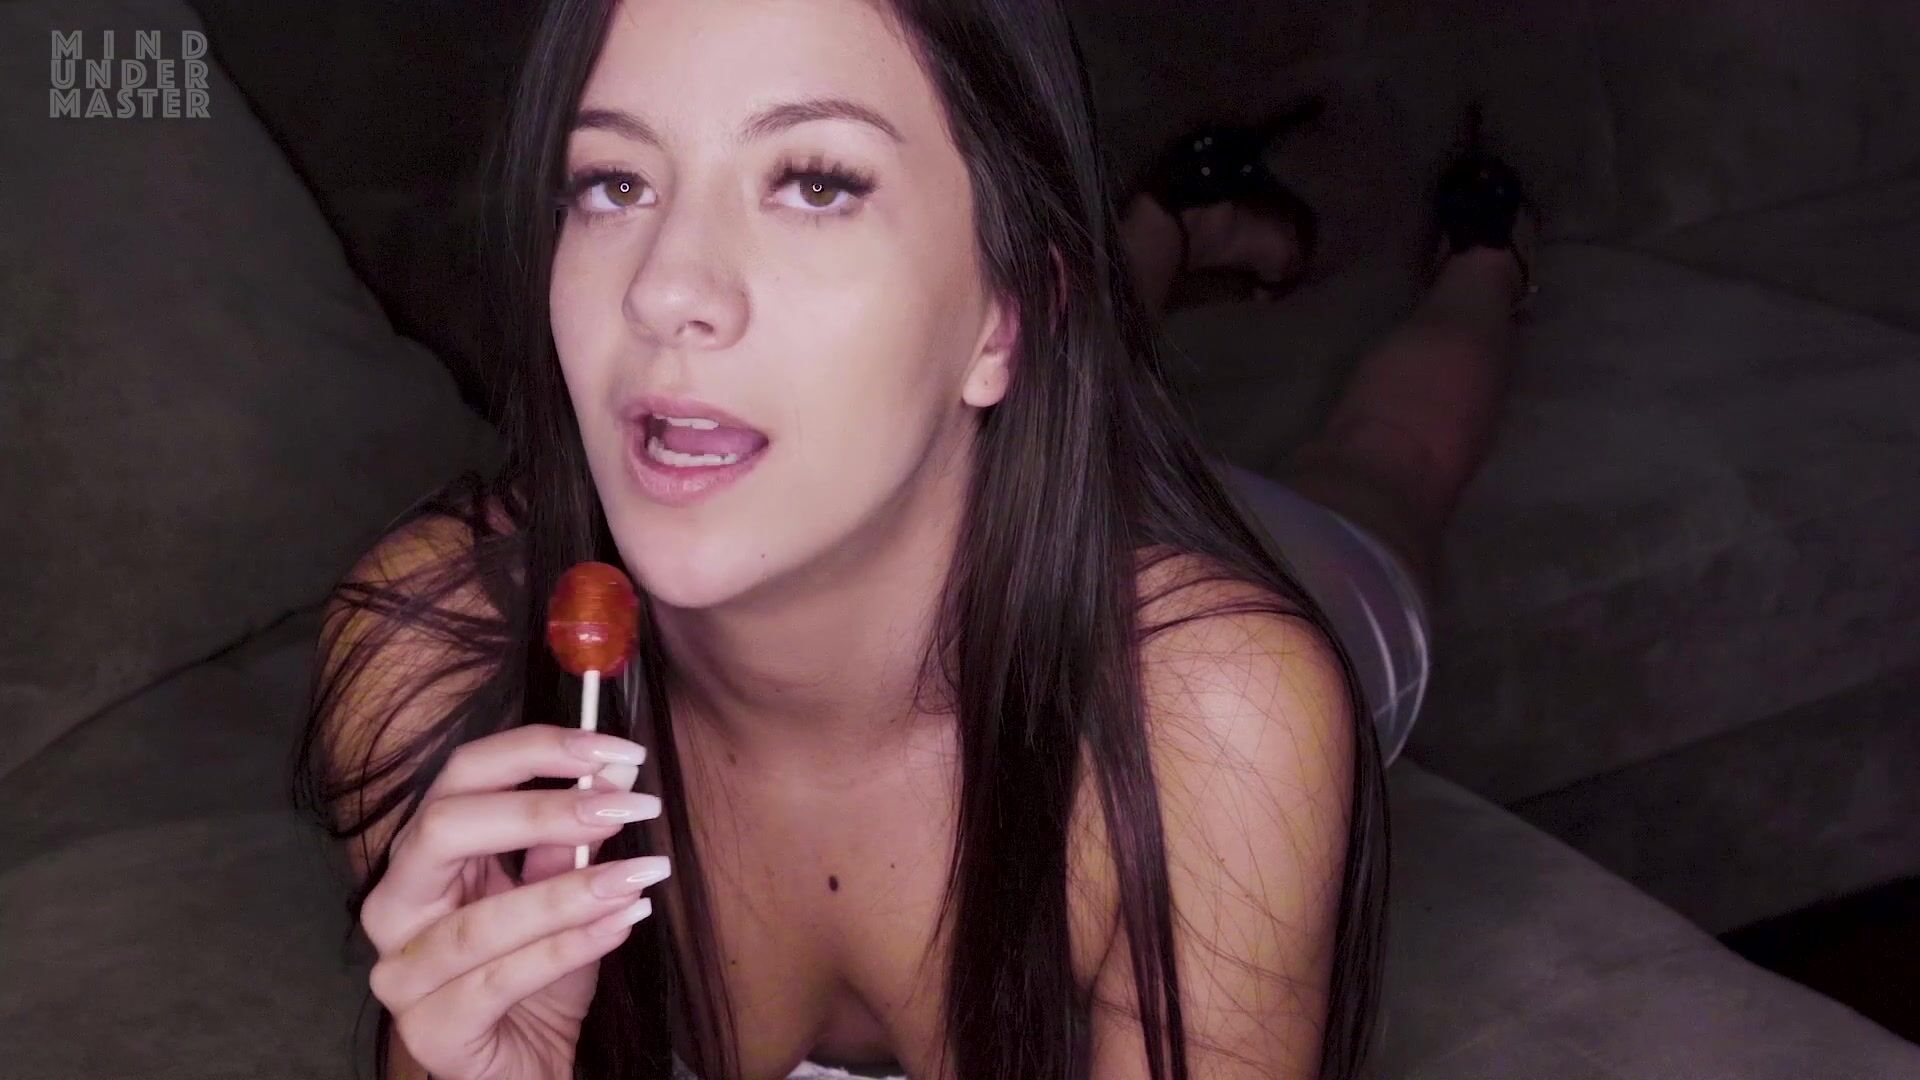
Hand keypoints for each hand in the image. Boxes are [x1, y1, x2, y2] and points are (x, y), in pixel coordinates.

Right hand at [359, 724, 668, 1079]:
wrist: (528, 1063)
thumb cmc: (538, 974)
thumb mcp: (564, 892)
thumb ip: (577, 835)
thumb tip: (618, 769)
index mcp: (423, 856)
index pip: (462, 775)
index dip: (538, 750)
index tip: (617, 750)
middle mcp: (396, 906)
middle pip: (445, 829)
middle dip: (542, 810)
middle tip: (625, 807)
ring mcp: (402, 973)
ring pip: (480, 920)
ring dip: (571, 892)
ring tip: (640, 875)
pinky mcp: (429, 1031)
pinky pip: (499, 980)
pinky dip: (569, 948)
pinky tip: (623, 923)